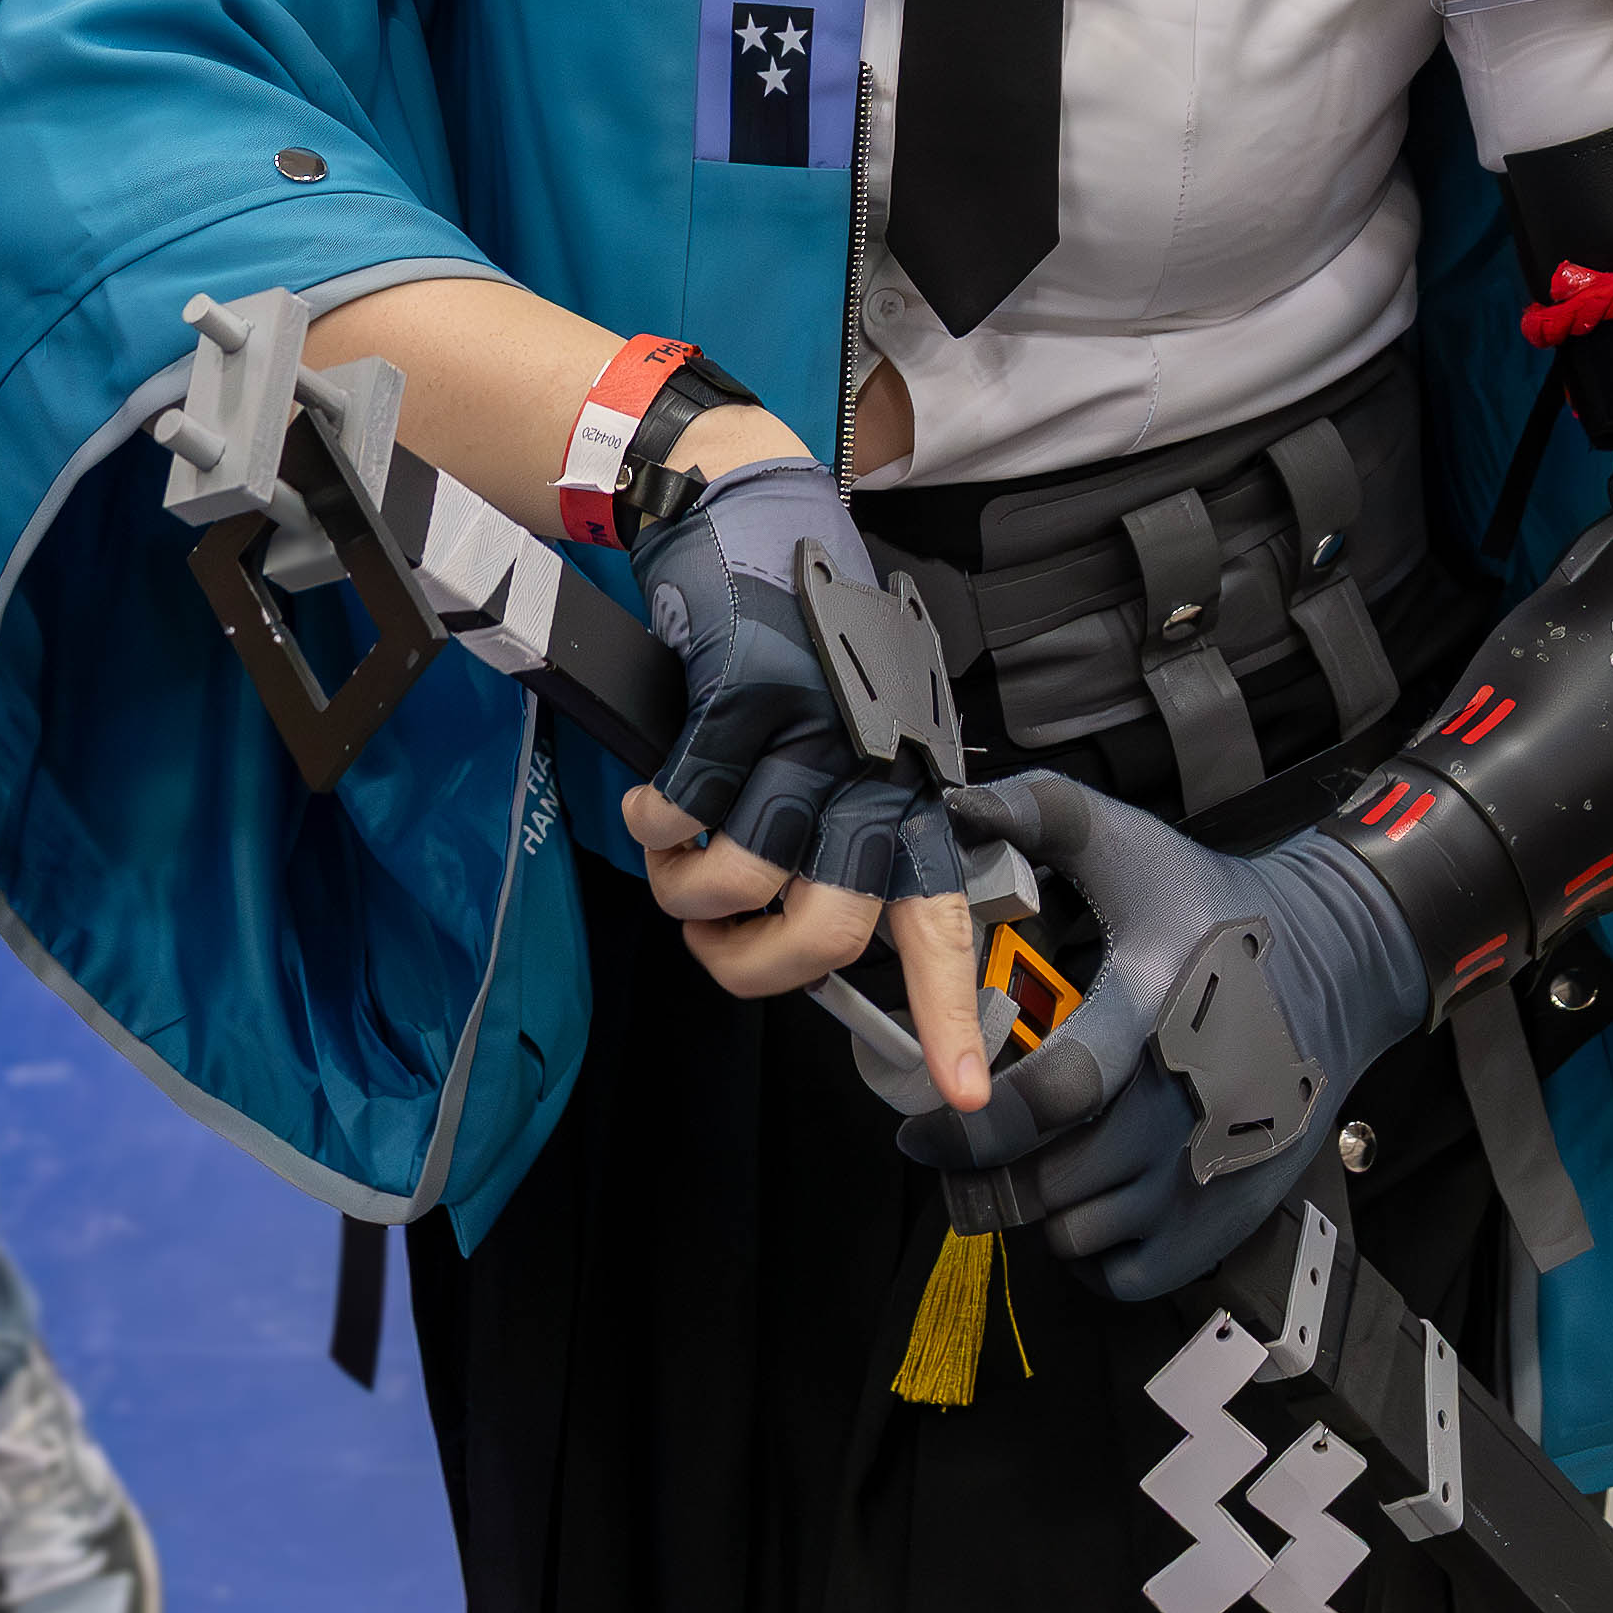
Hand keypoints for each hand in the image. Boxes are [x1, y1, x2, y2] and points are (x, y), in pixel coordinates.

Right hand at [619, 462, 986, 1111]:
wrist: (750, 515)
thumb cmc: (794, 642)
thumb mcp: (845, 738)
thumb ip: (840, 833)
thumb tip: (798, 945)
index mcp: (905, 783)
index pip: (939, 917)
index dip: (952, 1013)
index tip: (964, 1097)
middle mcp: (872, 763)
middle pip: (829, 929)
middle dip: (754, 962)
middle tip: (715, 937)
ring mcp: (811, 730)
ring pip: (741, 877)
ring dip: (683, 890)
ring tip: (671, 857)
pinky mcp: (744, 696)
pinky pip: (680, 809)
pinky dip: (649, 822)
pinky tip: (649, 801)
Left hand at [898, 773, 1427, 1301]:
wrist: (1338, 959)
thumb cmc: (1218, 905)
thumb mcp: (1135, 844)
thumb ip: (1044, 813)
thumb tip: (955, 804)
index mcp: (1156, 1006)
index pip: (1054, 1094)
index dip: (971, 1122)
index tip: (918, 1124)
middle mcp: (1190, 1096)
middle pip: (1059, 1180)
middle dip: (985, 1174)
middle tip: (951, 1156)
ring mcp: (1215, 1163)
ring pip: (1086, 1231)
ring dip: (1036, 1209)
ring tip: (1019, 1166)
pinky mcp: (1234, 1208)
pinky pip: (1134, 1271)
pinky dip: (1092, 1251)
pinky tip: (1082, 1199)